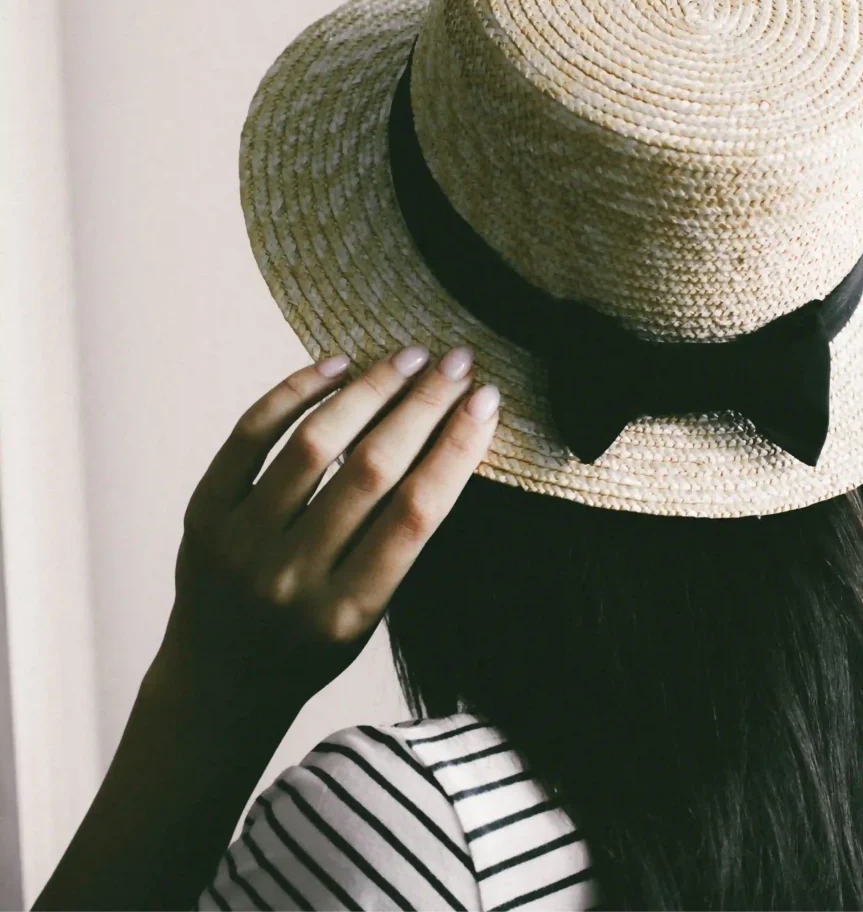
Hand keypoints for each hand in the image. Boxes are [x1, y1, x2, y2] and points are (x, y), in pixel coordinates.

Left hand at [144, 343, 498, 717]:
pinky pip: (249, 436)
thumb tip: (446, 434)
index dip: (456, 448)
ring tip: (409, 357)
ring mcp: (239, 544)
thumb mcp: (369, 616)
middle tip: (457, 363)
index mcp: (347, 612)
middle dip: (423, 406)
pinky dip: (296, 393)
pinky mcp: (201, 515)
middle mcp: (290, 577)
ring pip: (313, 444)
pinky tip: (338, 366)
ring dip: (370, 390)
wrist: (221, 680)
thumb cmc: (314, 645)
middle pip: (370, 470)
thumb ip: (398, 541)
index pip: (416, 514)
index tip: (486, 401)